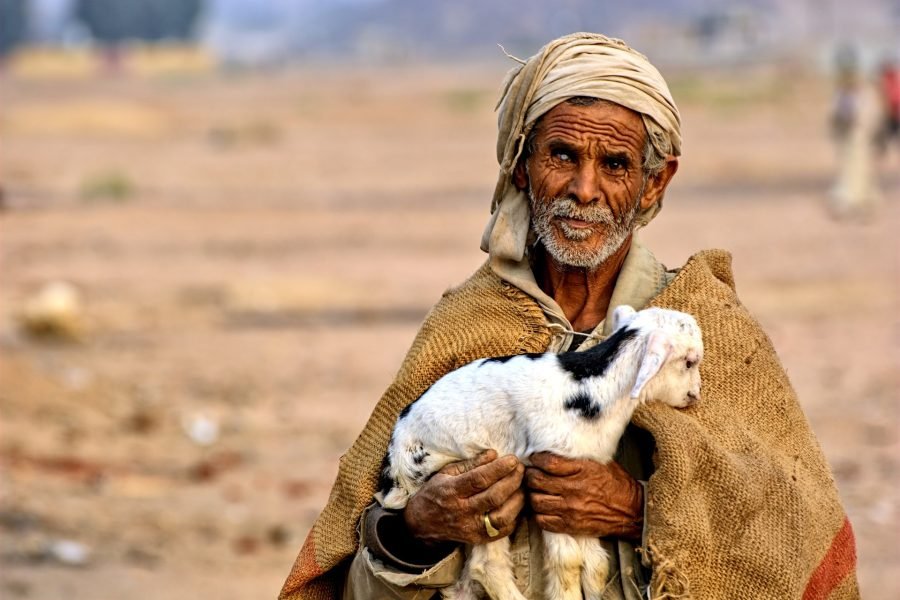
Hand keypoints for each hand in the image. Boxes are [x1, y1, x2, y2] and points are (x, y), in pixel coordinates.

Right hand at [403, 450, 524, 544]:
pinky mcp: (478, 539)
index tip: (513, 459)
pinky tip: (516, 504)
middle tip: (521, 469)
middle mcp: (462, 512)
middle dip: (512, 481)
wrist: (422, 524)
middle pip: (494, 497)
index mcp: (452, 491)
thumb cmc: (435, 493)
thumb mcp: (446, 473)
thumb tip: (494, 454)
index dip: (499, 469)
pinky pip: (503, 531)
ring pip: (502, 517)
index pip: (479, 479)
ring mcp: (471, 528)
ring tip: (522, 486)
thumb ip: (471, 464)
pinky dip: (515, 517)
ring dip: (517, 500)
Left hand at [526, 452, 642, 539]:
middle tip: (531, 474)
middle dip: (530, 476)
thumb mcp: (601, 462)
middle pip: (537, 480)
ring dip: (532, 495)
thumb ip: (579, 457)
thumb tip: (558, 447)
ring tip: (536, 491)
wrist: (631, 511)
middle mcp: (574, 489)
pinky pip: (543, 521)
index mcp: (582, 469)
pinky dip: (538, 514)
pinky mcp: (570, 525)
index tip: (535, 459)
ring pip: (536, 501)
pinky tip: (543, 509)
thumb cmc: (616, 484)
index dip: (537, 459)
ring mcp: (571, 508)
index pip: (548, 462)